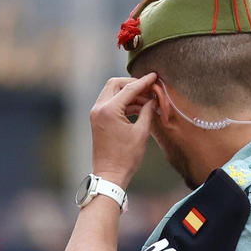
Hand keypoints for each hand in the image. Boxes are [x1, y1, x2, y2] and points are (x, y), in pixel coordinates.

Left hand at [89, 74, 158, 188]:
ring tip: (147, 101)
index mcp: (109, 110)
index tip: (154, 76)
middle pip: (115, 84)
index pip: (128, 88)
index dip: (144, 82)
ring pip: (112, 93)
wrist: (110, 175)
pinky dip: (123, 103)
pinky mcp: (97, 120)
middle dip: (133, 84)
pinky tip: (138, 108)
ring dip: (128, 94)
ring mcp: (96, 114)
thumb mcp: (141, 133)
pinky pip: (110, 103)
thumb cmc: (126, 157)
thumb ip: (147, 112)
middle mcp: (99, 108)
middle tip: (149, 88)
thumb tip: (153, 100)